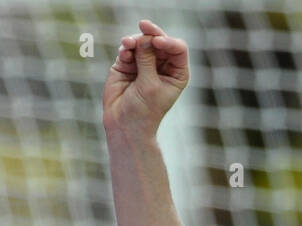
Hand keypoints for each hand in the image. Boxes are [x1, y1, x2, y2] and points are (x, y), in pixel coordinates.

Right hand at [103, 19, 189, 137]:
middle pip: (160, 41)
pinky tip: (123, 53)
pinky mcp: (127, 63)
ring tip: (127, 45)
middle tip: (143, 26)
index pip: (178, 49)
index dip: (168, 41)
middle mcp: (163, 66)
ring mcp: (145, 63)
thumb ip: (147, 60)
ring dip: (135, 40)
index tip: (158, 42)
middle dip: (151, 34)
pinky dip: (125, 48)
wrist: (125, 124)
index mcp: (177, 73)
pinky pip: (127, 49)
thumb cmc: (144, 110)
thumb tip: (145, 38)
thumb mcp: (149, 85)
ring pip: (142, 42)